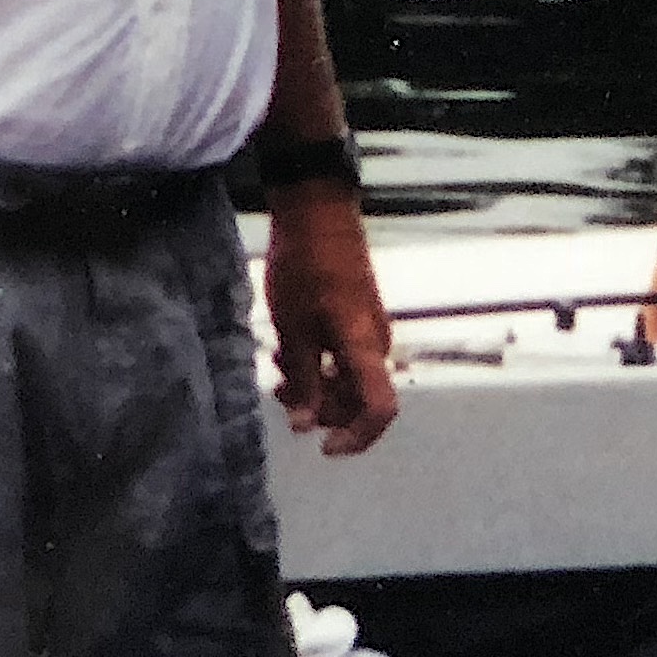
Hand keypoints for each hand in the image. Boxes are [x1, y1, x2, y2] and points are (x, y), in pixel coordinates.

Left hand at [263, 185, 397, 455]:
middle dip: (321, 408)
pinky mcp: (358, 315)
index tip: (323, 447)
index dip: (357, 438)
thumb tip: (306, 426)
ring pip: (348, 378)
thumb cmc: (304, 263)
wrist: (317, 209)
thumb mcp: (292, 324)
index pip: (380, 409)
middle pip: (359, 400)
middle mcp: (375, 342)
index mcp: (363, 346)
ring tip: (276, 369)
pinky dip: (317, 363)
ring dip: (314, 385)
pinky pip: (345, 356)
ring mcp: (369, 328)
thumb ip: (301, 377)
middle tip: (279, 394)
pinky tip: (286, 350)